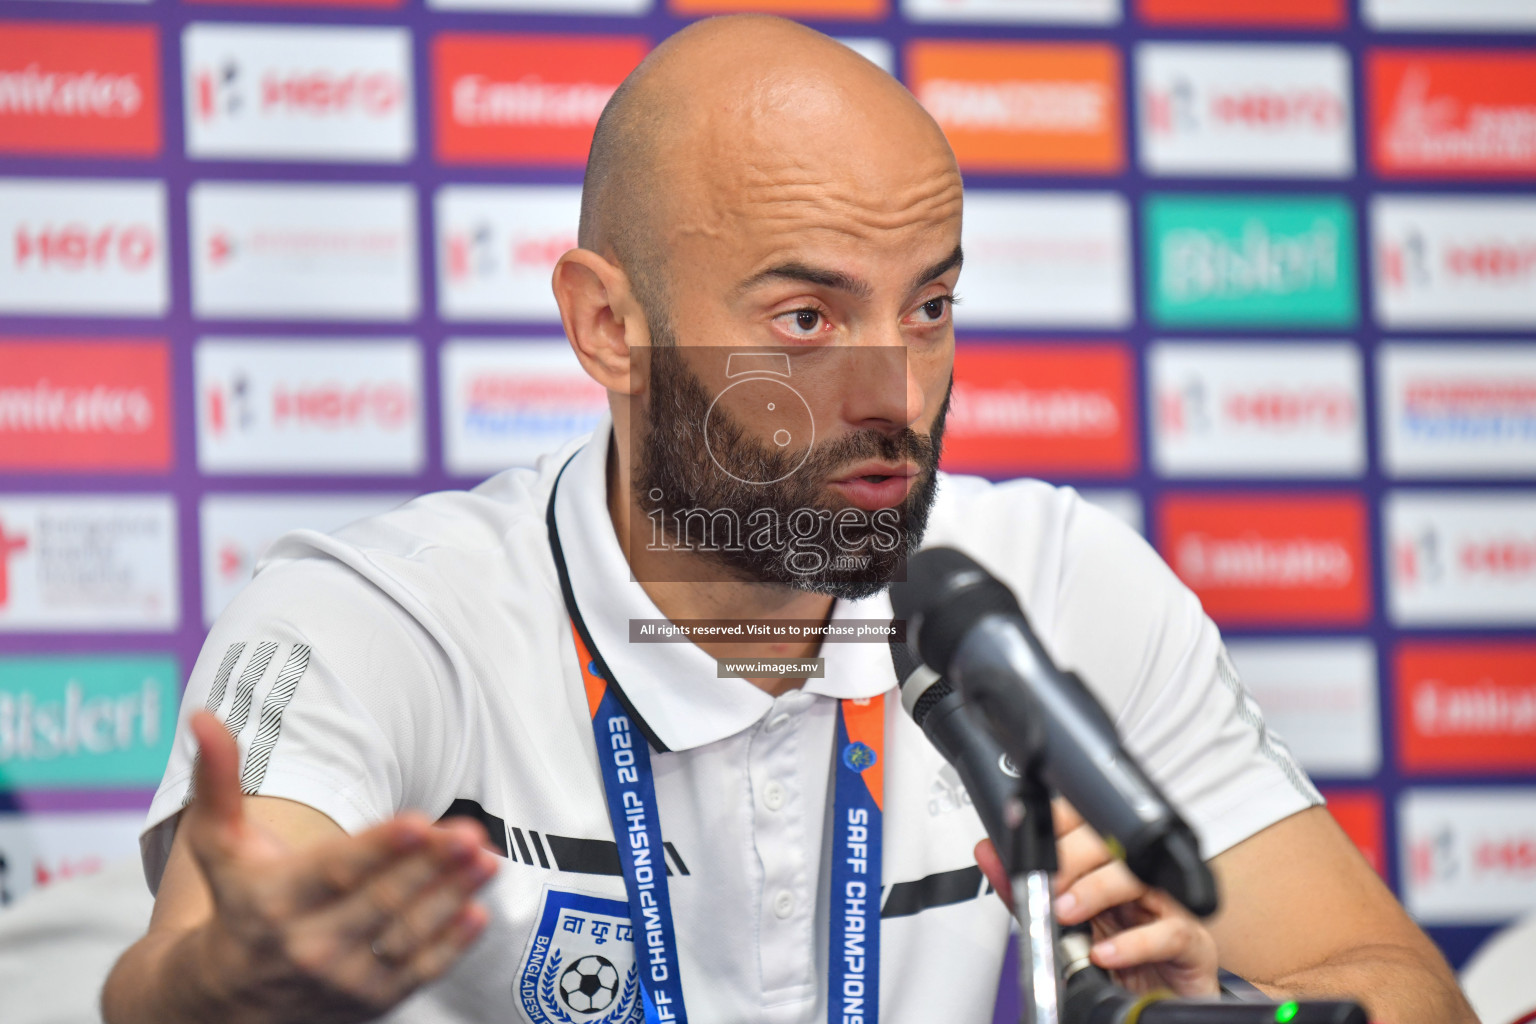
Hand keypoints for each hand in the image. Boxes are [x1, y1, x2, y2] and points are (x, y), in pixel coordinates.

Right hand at [181, 711, 499, 1021]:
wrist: (228, 997)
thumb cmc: (237, 901)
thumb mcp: (218, 843)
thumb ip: (218, 779)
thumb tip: (203, 716)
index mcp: (275, 899)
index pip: (336, 871)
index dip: (380, 847)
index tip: (420, 820)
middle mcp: (309, 945)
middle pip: (381, 900)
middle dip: (430, 866)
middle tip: (471, 833)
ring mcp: (342, 977)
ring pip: (406, 935)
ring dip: (452, 898)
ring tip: (487, 860)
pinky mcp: (371, 1000)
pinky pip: (417, 971)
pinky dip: (451, 945)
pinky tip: (478, 910)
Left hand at [975, 799, 1217, 996]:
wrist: (1150, 1006)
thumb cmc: (1114, 962)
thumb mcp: (1060, 925)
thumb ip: (1024, 890)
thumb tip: (988, 853)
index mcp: (1110, 867)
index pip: (1090, 823)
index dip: (1063, 820)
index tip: (1033, 831)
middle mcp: (1141, 880)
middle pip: (1115, 843)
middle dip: (1073, 858)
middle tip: (1047, 885)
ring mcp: (1169, 908)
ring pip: (1141, 878)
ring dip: (1097, 891)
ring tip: (1067, 913)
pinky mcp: (1191, 944)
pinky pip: (1170, 933)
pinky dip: (1134, 943)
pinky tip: (1105, 953)